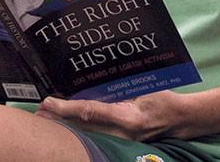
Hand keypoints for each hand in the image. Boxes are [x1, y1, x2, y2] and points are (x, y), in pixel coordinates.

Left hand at [35, 90, 190, 141]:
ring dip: (65, 127)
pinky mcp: (122, 143)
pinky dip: (78, 131)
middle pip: (82, 128)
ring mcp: (122, 141)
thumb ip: (119, 86)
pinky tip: (66, 126)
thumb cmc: (163, 98)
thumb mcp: (142, 87)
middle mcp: (122, 133)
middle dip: (59, 121)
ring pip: (86, 135)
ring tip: (45, 119)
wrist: (181, 119)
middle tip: (38, 112)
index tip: (49, 101)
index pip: (90, 111)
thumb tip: (92, 77)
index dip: (67, 107)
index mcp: (127, 117)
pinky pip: (96, 138)